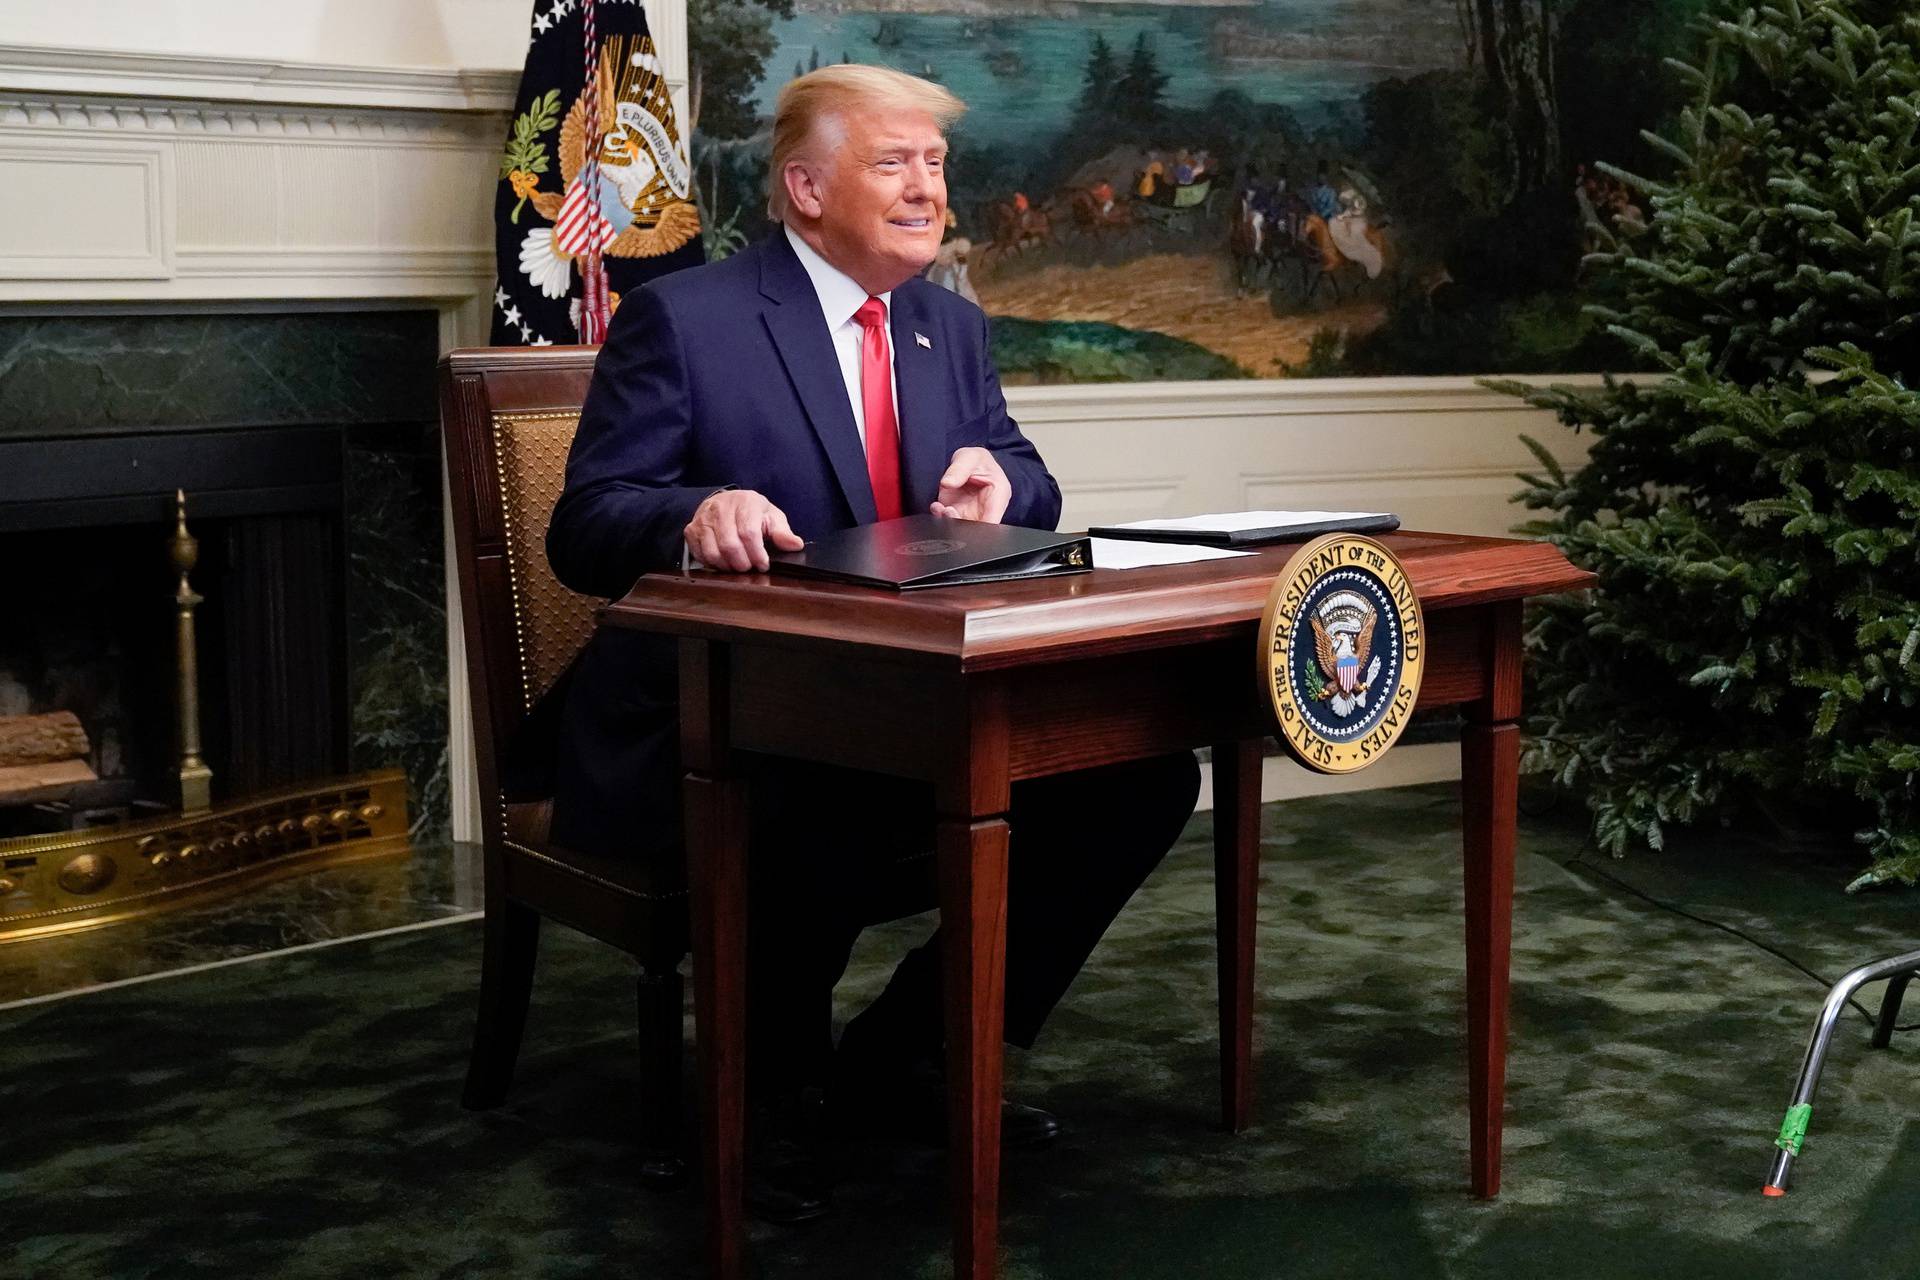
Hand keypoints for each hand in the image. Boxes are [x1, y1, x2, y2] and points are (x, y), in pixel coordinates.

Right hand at [684, 489, 803, 571]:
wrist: (725, 502)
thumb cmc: (752, 513)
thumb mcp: (771, 518)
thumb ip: (782, 532)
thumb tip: (795, 545)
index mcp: (745, 502)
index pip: (749, 532)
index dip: (757, 554)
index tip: (763, 565)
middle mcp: (721, 508)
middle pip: (730, 545)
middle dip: (743, 563)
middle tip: (750, 568)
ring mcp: (703, 519)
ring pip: (713, 552)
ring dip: (728, 566)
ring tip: (738, 566)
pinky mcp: (691, 530)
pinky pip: (700, 554)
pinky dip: (713, 564)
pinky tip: (724, 562)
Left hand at [929, 447, 1011, 523]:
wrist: (969, 464)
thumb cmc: (977, 460)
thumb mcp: (970, 457)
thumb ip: (960, 468)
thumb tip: (947, 483)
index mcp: (999, 496)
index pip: (993, 521)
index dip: (980, 528)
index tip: (963, 518)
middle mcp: (986, 510)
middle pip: (978, 530)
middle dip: (961, 525)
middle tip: (949, 511)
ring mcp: (971, 515)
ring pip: (962, 529)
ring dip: (948, 522)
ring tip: (941, 507)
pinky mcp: (957, 515)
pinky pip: (949, 523)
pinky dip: (940, 518)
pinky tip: (937, 507)